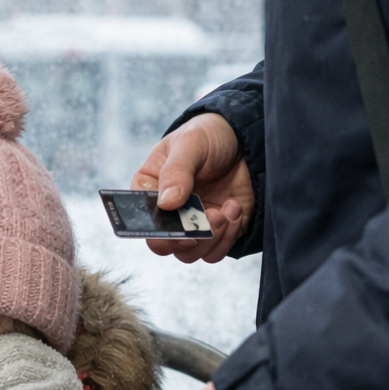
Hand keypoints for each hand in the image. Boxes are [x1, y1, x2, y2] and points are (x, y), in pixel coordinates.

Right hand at [131, 113, 253, 264]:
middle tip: (210, 216)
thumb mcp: (190, 143)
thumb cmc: (208, 135)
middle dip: (189, 238)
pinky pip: (216, 251)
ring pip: (191, 254)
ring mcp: (193, 225)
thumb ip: (176, 171)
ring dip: (211, 238)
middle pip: (166, 246)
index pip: (143, 222)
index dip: (158, 231)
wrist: (246, 139)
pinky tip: (234, 208)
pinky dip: (227, 237)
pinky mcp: (217, 232)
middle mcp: (169, 213)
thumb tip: (167, 203)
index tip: (178, 224)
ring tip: (226, 209)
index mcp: (151, 190)